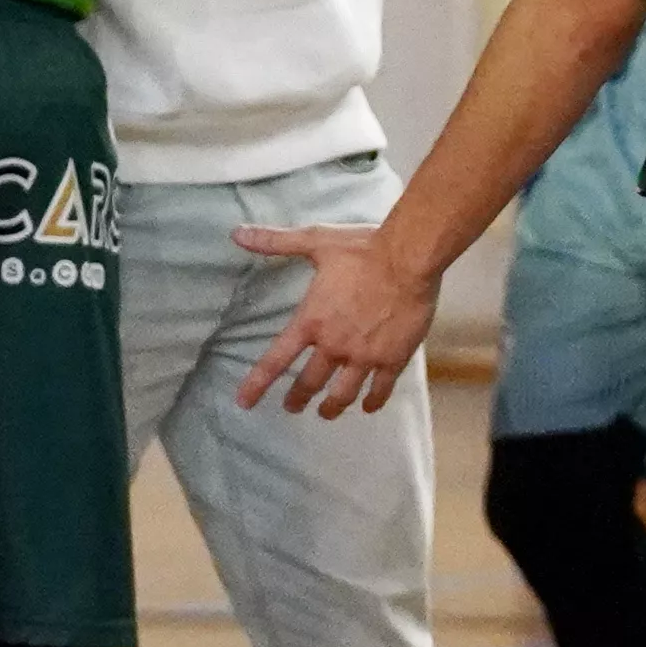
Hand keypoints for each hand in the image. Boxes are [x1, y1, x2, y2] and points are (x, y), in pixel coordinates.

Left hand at [234, 221, 440, 415]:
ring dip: (332, 407)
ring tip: (326, 413)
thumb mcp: (315, 241)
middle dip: (298, 399)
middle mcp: (334, 346)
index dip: (257, 384)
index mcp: (311, 322)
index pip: (275, 361)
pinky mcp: (393, 358)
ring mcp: (364, 356)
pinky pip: (380, 389)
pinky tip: (369, 407)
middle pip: (309, 384)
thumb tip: (236, 233)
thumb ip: (275, 242)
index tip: (244, 403)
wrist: (409, 258)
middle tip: (292, 408)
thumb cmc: (363, 249)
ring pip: (343, 394)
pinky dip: (373, 401)